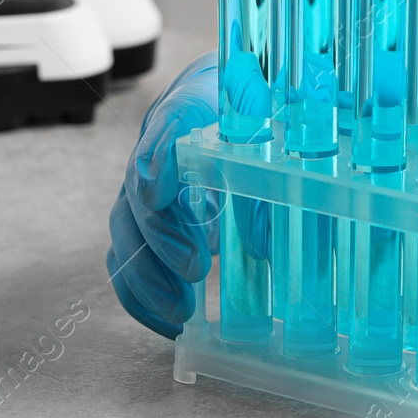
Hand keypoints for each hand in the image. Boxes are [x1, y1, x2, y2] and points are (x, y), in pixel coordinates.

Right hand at [106, 51, 270, 337]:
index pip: (174, 117)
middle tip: (192, 266)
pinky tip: (167, 321)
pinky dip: (142, 290)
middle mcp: (163, 140)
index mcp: (200, 100)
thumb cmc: (271, 109)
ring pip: (126, 224)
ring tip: (179, 311)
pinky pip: (127, 253)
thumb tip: (266, 242)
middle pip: (140, 182)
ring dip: (148, 271)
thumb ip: (285, 171)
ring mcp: (147, 180)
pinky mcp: (146, 216)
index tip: (159, 190)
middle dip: (162, 231)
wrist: (244, 96)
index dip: (160, 153)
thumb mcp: (291, 126)